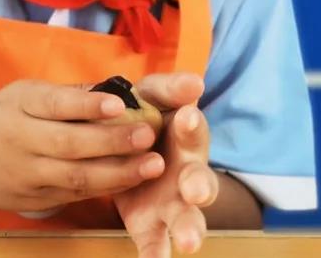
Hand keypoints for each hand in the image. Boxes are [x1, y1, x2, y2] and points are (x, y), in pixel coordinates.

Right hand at [0, 80, 166, 213]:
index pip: (55, 104)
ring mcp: (28, 176)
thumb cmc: (0, 118)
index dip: (87, 105)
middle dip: (113, 141)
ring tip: (152, 164)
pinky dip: (106, 188)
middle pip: (69, 144)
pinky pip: (75, 195)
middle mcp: (22, 141)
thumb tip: (114, 89)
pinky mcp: (37, 201)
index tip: (119, 103)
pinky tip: (133, 179)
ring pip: (76, 177)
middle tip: (148, 134)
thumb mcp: (23, 93)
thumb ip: (66, 94)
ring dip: (119, 172)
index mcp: (19, 106)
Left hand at [115, 74, 217, 256]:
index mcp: (186, 138)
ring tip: (188, 242)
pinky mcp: (150, 224)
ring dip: (189, 229)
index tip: (187, 117)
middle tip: (194, 190)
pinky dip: (155, 256)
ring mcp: (171, 202)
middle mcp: (186, 173)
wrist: (120, 147)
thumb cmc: (144, 117)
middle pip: (200, 182)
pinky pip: (155, 244)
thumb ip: (170, 89)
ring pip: (186, 218)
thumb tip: (195, 81)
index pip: (194, 130)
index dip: (192, 125)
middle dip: (199, 186)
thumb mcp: (152, 95)